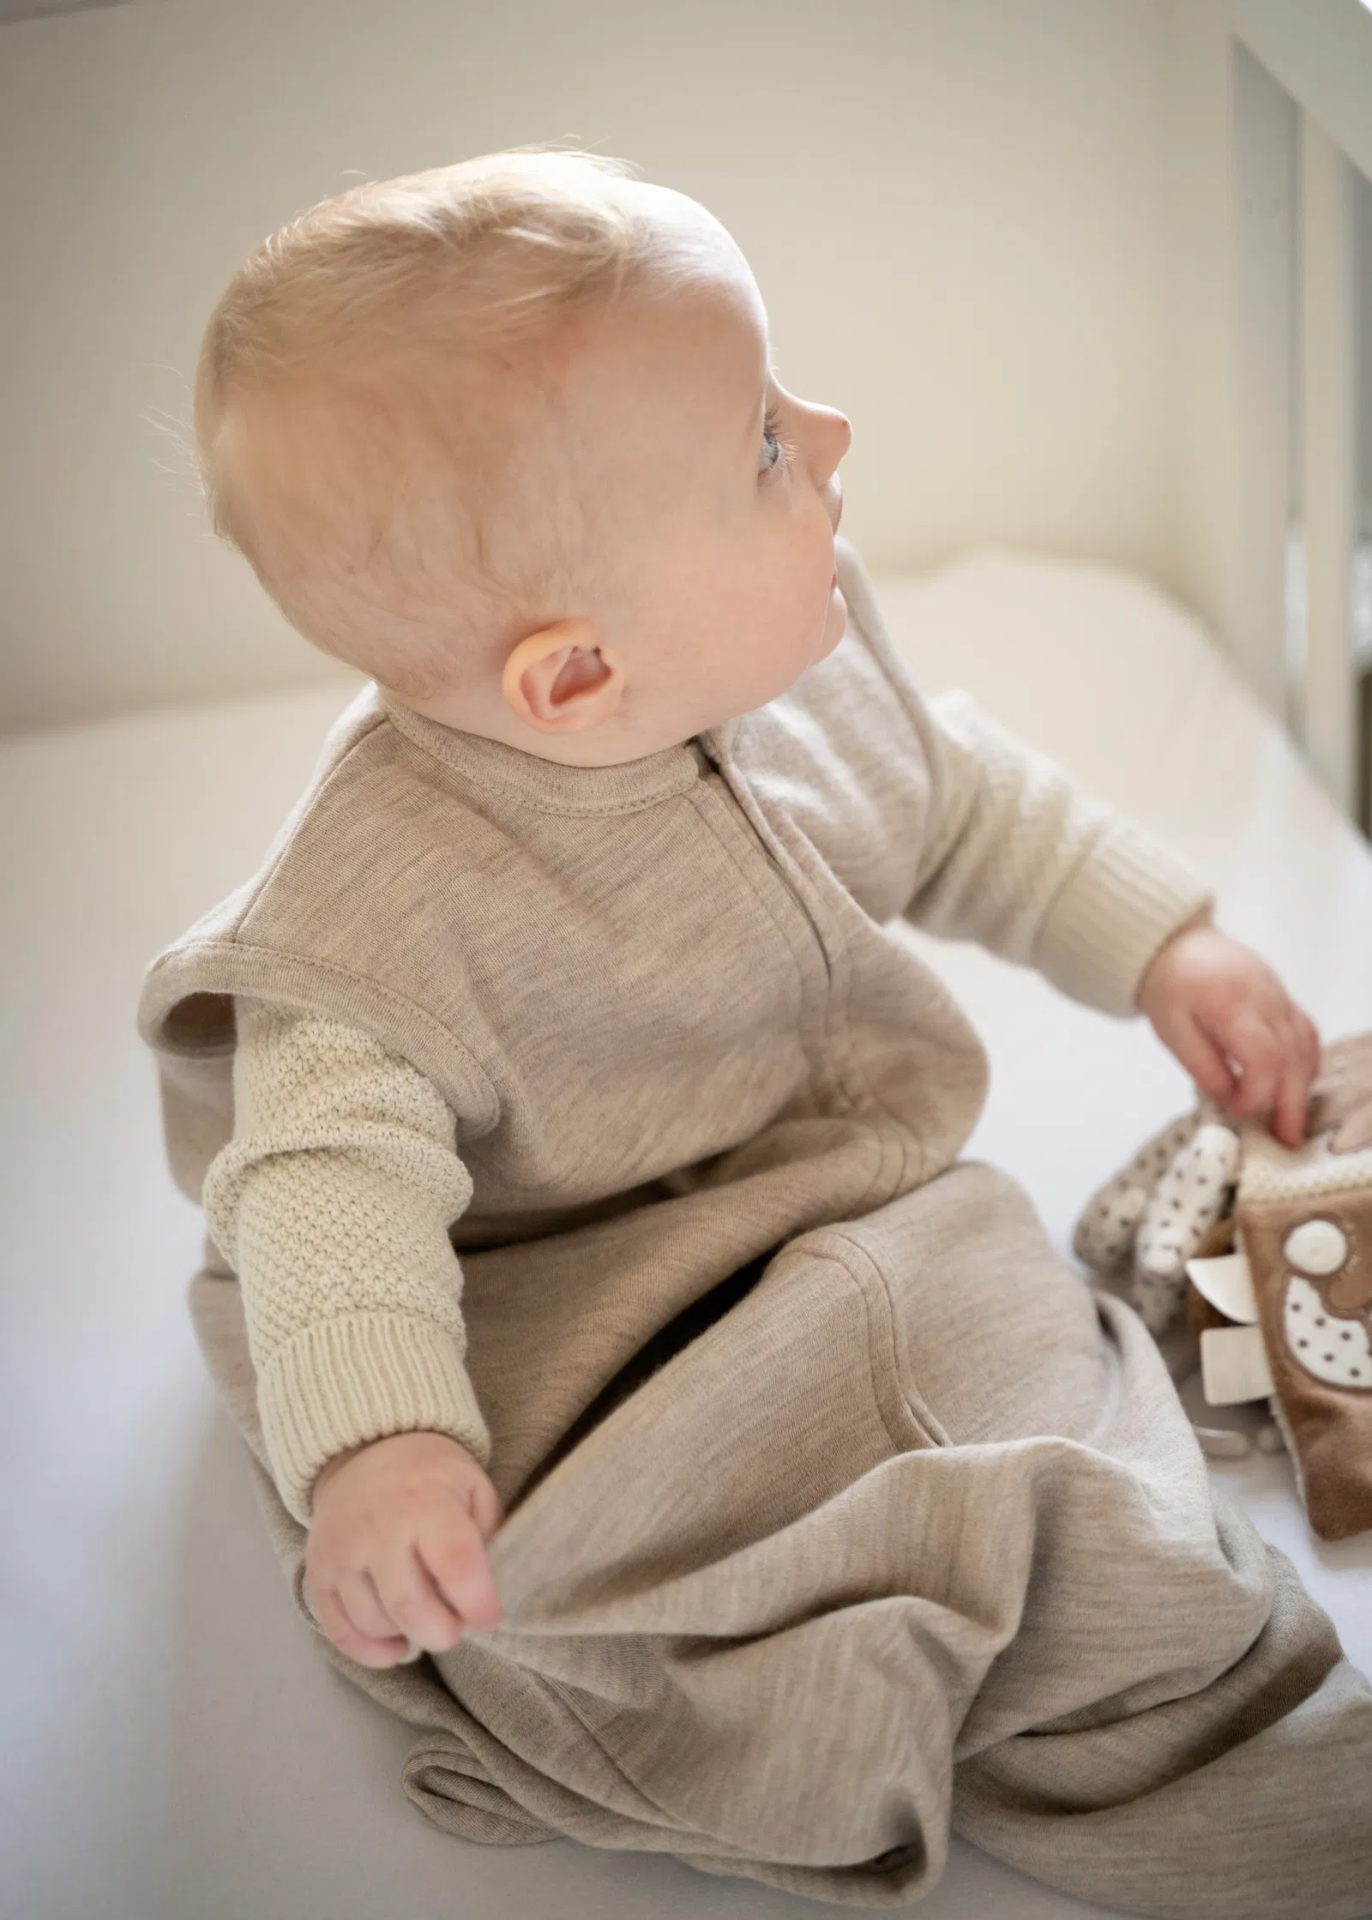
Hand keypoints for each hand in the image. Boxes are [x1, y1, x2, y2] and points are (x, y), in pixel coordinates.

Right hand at [304, 1431, 501, 1668]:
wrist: (365, 1450)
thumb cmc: (431, 1475)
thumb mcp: (473, 1487)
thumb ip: (486, 1535)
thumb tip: (485, 1592)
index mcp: (427, 1504)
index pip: (456, 1566)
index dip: (478, 1603)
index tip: (489, 1617)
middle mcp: (378, 1530)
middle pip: (409, 1607)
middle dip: (442, 1633)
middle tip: (456, 1625)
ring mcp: (341, 1553)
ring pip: (374, 1623)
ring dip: (407, 1636)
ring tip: (426, 1620)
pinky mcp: (317, 1573)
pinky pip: (339, 1631)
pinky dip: (369, 1651)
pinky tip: (395, 1645)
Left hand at [1136, 920, 1320, 1149]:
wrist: (1175, 943)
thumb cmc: (1168, 986)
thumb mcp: (1171, 1030)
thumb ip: (1203, 1067)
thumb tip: (1230, 1101)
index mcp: (1234, 1006)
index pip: (1265, 1057)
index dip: (1258, 1093)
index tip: (1239, 1113)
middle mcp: (1267, 1000)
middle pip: (1294, 1057)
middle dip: (1292, 1103)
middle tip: (1286, 1140)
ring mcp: (1280, 996)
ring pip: (1306, 1046)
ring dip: (1302, 1087)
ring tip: (1290, 1122)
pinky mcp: (1283, 998)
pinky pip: (1305, 1032)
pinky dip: (1306, 1063)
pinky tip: (1295, 1086)